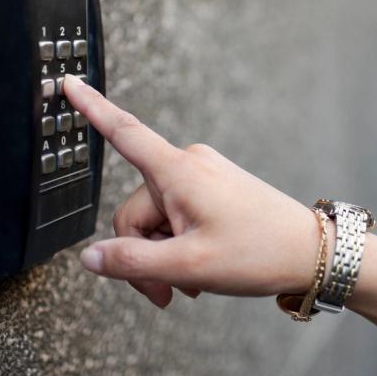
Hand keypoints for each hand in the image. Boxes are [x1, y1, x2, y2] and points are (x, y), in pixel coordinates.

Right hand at [63, 74, 321, 307]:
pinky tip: (198, 269)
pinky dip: (179, 245)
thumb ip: (132, 262)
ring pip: (155, 219)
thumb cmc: (258, 252)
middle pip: (135, 211)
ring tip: (190, 283)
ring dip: (163, 256)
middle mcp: (189, 165)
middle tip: (165, 292)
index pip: (124, 132)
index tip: (67, 83)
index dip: (90, 108)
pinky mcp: (213, 188)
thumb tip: (90, 257)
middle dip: (142, 255)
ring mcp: (203, 176)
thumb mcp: (189, 266)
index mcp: (180, 172)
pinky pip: (177, 215)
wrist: (310, 251)